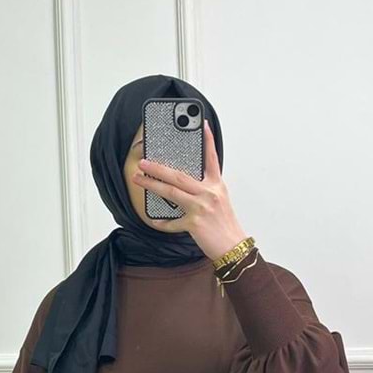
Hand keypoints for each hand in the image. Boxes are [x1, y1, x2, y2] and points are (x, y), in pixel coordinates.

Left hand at [132, 121, 248, 261]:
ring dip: (152, 184)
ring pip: (171, 192)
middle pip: (179, 175)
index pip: (211, 158)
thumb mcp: (220, 201)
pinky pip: (173, 221)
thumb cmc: (225, 225)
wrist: (234, 247)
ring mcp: (201, 207)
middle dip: (159, 167)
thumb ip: (205, 189)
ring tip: (139, 178)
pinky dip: (163, 222)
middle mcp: (209, 193)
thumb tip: (183, 183)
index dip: (207, 140)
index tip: (201, 124)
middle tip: (144, 161)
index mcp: (217, 185)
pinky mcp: (195, 223)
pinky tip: (155, 220)